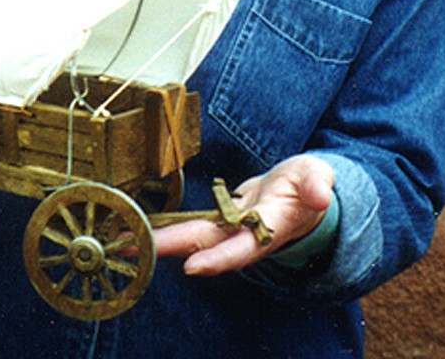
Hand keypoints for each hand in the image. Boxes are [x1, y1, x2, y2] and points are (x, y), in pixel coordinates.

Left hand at [153, 155, 334, 275]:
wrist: (302, 195)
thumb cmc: (309, 186)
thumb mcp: (318, 177)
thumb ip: (317, 185)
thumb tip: (321, 194)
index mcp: (270, 226)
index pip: (244, 245)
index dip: (221, 258)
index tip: (194, 266)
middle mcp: (245, 234)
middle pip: (205, 246)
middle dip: (171, 249)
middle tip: (135, 249)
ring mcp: (229, 228)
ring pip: (191, 237)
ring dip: (159, 241)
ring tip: (124, 240)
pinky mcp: (218, 219)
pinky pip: (188, 226)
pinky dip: (164, 229)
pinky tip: (137, 229)